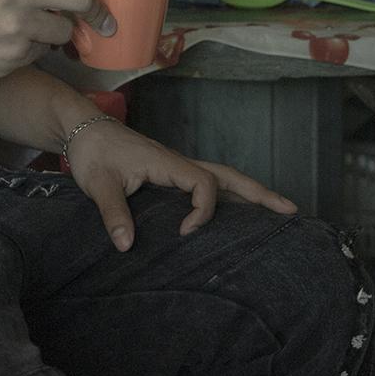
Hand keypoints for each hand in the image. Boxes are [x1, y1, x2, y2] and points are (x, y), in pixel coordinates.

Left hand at [63, 119, 296, 250]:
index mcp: (167, 163)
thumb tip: (126, 246)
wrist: (85, 130)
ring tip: (278, 211)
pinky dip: (231, 195)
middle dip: (259, 193)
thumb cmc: (93, 153)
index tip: (185, 233)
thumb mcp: (98, 184)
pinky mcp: (171, 174)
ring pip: (223, 178)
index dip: (203, 211)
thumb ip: (113, 213)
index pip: (204, 184)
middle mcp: (179, 163)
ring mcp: (178, 168)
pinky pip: (210, 184)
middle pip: (228, 175)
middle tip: (289, 210)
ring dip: (250, 193)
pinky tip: (238, 211)